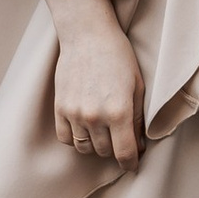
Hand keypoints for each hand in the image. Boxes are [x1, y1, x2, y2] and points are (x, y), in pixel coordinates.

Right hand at [46, 0, 143, 163]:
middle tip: (120, 135)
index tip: (132, 162)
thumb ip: (138, 118)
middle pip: (105, 152)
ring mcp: (75, 113)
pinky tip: (84, 127)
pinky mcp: (59, 108)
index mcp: (119, 112)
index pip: (124, 154)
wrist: (88, 35)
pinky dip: (75, 138)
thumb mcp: (138, 86)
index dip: (131, 162)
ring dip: (95, 144)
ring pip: (85, 148)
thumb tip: (139, 145)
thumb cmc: (118, 57)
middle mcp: (95, 116)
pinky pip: (66, 138)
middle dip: (115, 148)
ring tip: (102, 130)